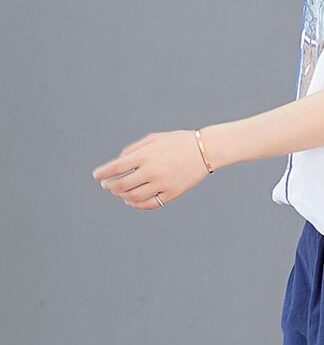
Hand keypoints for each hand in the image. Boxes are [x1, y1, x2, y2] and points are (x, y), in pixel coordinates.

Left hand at [92, 130, 210, 209]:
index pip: (115, 168)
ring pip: (134, 197)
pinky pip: (150, 204)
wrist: (206, 150)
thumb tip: (119, 163)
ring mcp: (163, 183)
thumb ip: (134, 149)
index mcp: (146, 155)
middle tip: (106, 185)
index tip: (97, 176)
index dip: (103, 173)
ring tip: (119, 192)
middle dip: (110, 186)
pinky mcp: (173, 193)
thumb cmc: (178, 142)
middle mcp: (152, 171)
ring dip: (122, 196)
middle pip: (122, 185)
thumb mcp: (154, 138)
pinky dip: (137, 205)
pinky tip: (131, 201)